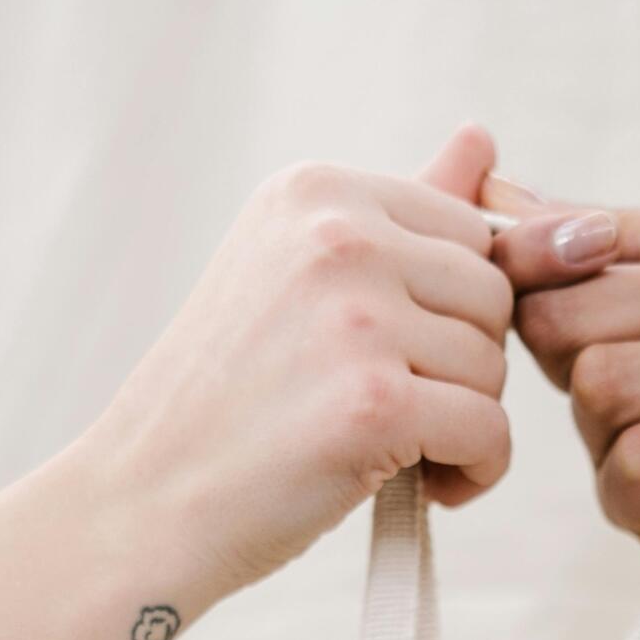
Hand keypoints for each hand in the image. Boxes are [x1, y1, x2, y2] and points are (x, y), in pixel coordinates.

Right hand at [82, 131, 617, 615]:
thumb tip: (482, 138)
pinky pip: (490, 431)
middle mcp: (338, 235)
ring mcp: (356, 317)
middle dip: (466, 365)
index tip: (401, 361)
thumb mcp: (298, 281)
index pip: (466, 230)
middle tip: (405, 414)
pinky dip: (477, 472)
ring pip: (494, 364)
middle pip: (491, 294)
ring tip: (403, 453)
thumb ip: (396, 220)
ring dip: (468, 423)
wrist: (145, 501)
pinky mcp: (375, 402)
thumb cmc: (226, 405)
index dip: (452, 313)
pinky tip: (431, 487)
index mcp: (317, 192)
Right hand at [485, 183, 639, 593]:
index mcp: (631, 303)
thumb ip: (625, 227)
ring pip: (596, 387)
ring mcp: (624, 448)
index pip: (532, 270)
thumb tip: (505, 194)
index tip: (599, 244)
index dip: (546, 252)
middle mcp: (614, 373)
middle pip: (550, 323)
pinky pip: (628, 464)